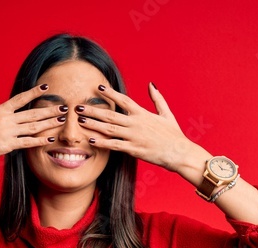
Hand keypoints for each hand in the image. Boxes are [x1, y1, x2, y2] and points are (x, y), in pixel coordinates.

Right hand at [0, 82, 66, 166]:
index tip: (46, 88)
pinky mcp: (7, 145)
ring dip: (49, 122)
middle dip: (49, 109)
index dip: (34, 92)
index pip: (20, 98)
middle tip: (64, 107)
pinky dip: (40, 140)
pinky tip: (50, 139)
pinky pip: (27, 142)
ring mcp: (7, 131)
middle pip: (32, 112)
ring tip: (62, 120)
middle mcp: (5, 119)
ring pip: (33, 126)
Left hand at [76, 83, 196, 171]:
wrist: (179, 152)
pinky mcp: (133, 150)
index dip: (110, 94)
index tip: (98, 88)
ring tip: (80, 121)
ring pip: (109, 129)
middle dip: (93, 110)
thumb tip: (151, 84)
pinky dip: (102, 143)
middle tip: (78, 106)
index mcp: (142, 114)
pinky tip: (91, 140)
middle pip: (110, 114)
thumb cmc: (173, 135)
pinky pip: (114, 145)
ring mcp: (134, 137)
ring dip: (93, 124)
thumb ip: (157, 98)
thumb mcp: (166, 113)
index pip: (123, 100)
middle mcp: (136, 123)